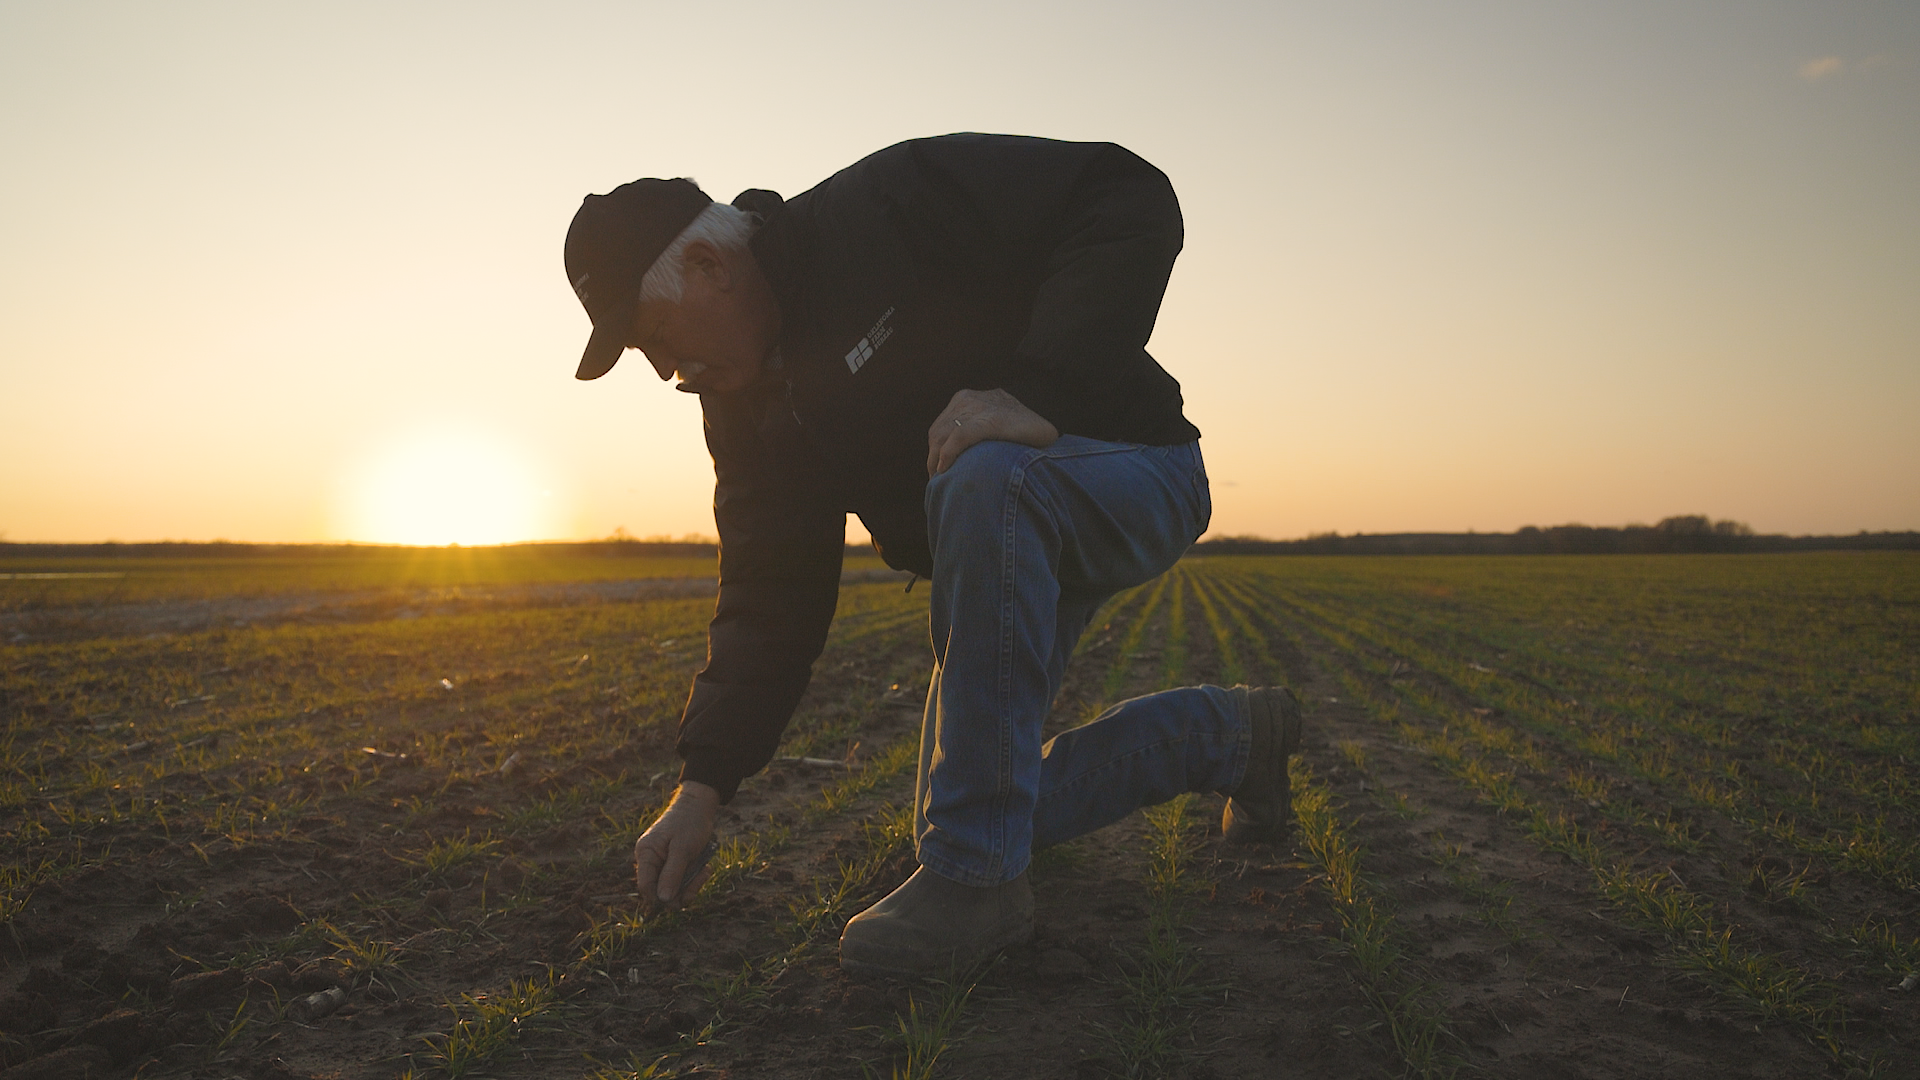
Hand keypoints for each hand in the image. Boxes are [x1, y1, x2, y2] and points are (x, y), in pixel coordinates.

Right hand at [634, 781, 719, 910]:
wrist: (699, 806)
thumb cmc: (690, 823)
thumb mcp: (683, 849)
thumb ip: (672, 874)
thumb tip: (663, 899)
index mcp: (646, 854)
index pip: (645, 887)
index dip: (661, 898)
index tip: (681, 899)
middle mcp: (650, 860)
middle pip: (660, 891)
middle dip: (682, 890)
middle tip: (701, 877)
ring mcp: (662, 863)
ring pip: (673, 889)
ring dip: (691, 884)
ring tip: (705, 870)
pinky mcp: (673, 865)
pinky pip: (681, 882)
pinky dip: (694, 879)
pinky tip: (704, 868)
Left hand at [926, 388, 1059, 475]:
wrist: (1054, 447)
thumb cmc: (1028, 447)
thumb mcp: (999, 435)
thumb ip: (979, 439)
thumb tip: (956, 462)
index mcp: (974, 399)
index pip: (944, 424)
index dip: (938, 449)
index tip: (938, 471)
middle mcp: (973, 398)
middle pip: (940, 429)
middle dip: (934, 456)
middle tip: (935, 481)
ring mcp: (981, 406)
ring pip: (943, 434)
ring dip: (936, 460)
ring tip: (938, 482)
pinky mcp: (991, 420)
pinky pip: (959, 436)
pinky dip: (948, 454)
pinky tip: (944, 470)